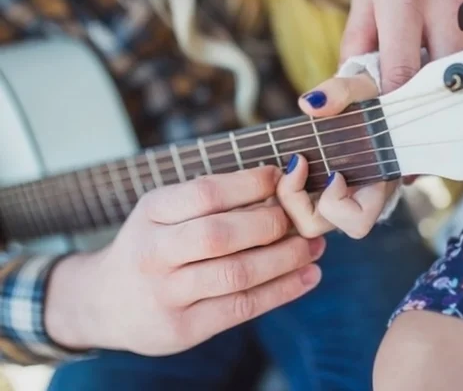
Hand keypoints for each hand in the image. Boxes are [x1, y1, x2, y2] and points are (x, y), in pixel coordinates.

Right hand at [45, 166, 324, 355]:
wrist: (104, 302)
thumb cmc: (150, 246)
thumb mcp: (163, 214)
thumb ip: (209, 202)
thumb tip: (279, 187)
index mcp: (151, 212)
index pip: (206, 192)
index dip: (251, 183)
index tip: (282, 177)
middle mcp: (153, 252)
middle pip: (221, 234)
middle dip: (272, 223)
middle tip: (302, 219)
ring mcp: (166, 294)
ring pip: (237, 274)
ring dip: (286, 259)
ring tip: (314, 247)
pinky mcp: (182, 329)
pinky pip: (242, 308)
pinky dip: (282, 291)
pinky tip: (307, 277)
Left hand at [277, 73, 398, 239]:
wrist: (363, 104)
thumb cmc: (369, 100)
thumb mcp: (362, 89)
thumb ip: (341, 92)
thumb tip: (309, 104)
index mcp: (374, 187)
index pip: (356, 223)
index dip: (336, 204)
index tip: (333, 172)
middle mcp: (350, 203)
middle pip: (315, 227)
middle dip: (294, 199)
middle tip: (295, 163)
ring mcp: (327, 202)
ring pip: (295, 220)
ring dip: (283, 194)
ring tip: (288, 162)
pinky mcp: (309, 195)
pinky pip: (287, 206)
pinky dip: (279, 189)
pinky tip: (281, 165)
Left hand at [340, 0, 462, 183]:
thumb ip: (357, 43)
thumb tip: (347, 92)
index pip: (399, 72)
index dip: (391, 113)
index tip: (385, 143)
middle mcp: (445, 2)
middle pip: (438, 80)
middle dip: (423, 120)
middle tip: (411, 152)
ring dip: (446, 104)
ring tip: (430, 126)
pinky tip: (451, 89)